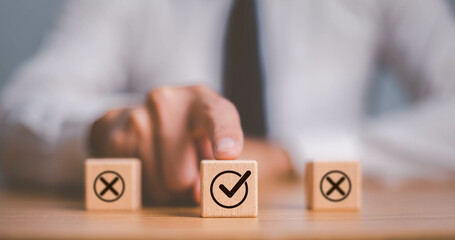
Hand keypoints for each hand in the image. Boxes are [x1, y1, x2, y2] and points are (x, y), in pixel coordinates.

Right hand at [89, 85, 243, 204]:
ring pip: (160, 187)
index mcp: (201, 101)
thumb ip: (214, 166)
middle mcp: (167, 102)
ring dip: (168, 189)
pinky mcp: (116, 138)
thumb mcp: (210, 136)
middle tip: (187, 169)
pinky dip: (147, 186)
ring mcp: (137, 118)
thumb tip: (196, 194)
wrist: (143, 112)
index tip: (228, 154)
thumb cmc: (189, 130)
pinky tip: (149, 164)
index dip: (225, 137)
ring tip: (167, 163)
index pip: (217, 117)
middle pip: (182, 176)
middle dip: (187, 185)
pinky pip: (137, 187)